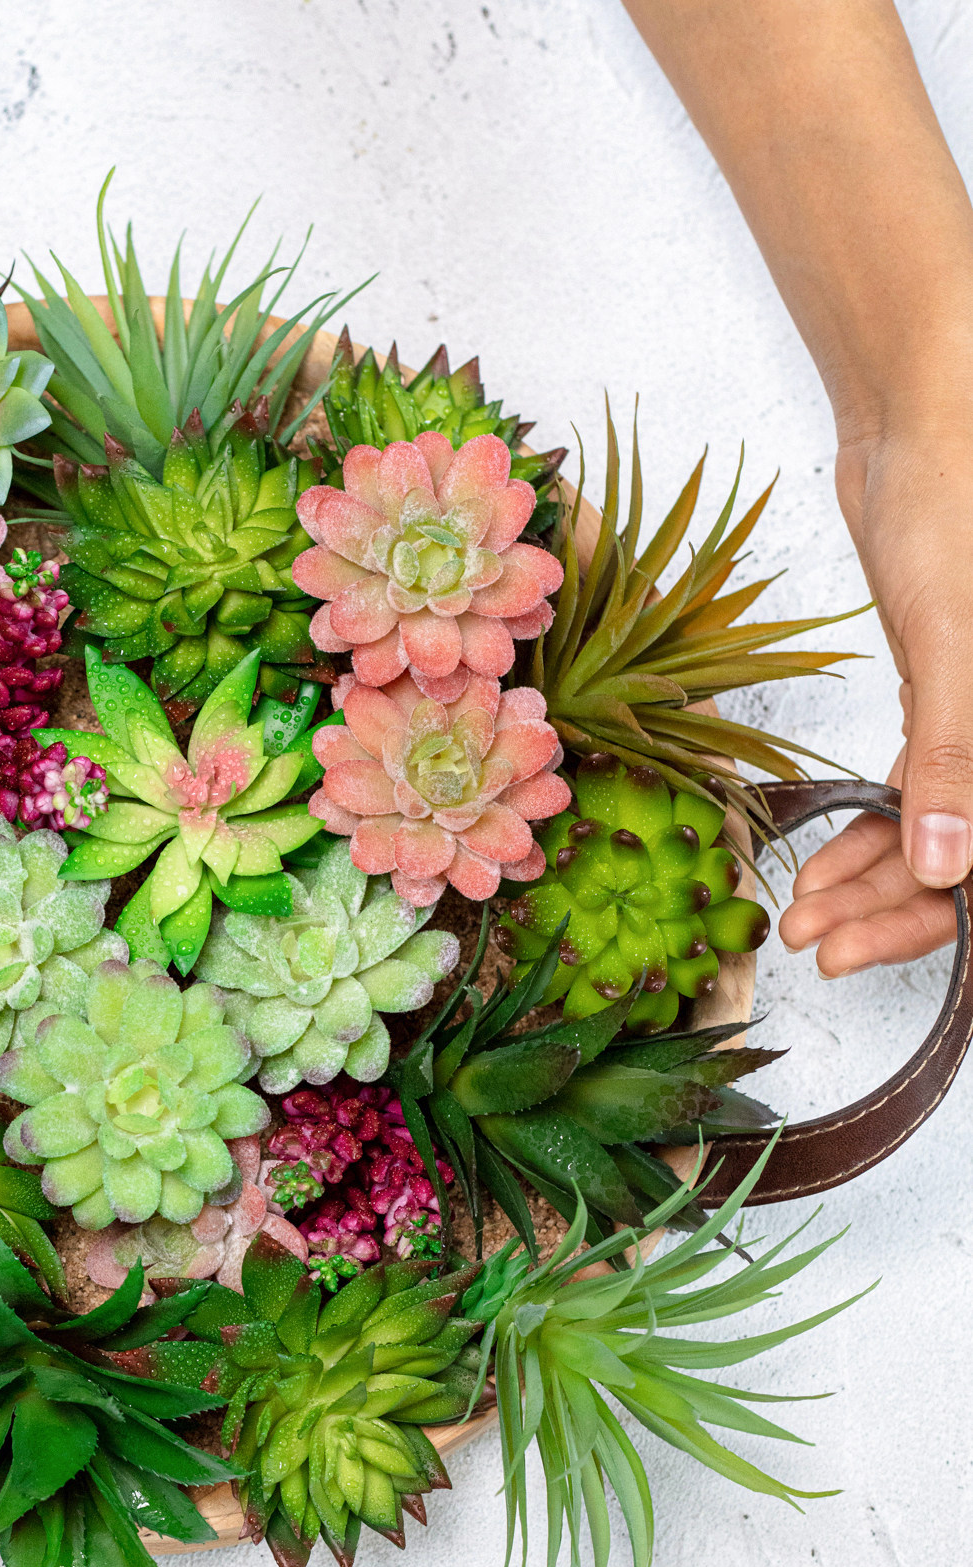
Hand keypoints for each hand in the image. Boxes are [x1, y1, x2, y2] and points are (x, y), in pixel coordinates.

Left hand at [778, 429, 972, 973]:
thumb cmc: (956, 509)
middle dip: (894, 911)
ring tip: (797, 920)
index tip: (859, 951)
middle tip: (812, 946)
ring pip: (942, 831)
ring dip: (871, 880)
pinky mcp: (951, 699)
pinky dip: (871, 831)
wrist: (924, 427)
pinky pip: (919, 790)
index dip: (939, 918)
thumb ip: (955, 757)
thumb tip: (951, 869)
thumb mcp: (953, 644)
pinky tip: (815, 868)